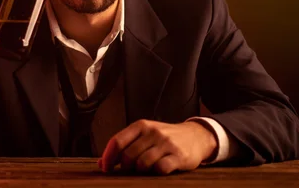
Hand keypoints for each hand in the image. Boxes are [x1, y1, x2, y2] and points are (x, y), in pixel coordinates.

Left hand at [98, 120, 217, 174]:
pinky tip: (158, 170)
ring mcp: (166, 144)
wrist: (196, 136)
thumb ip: (124, 146)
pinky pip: (160, 169)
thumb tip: (102, 162)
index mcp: (141, 126)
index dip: (108, 157)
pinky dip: (156, 172)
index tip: (105, 168)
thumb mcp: (144, 135)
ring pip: (143, 163)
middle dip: (125, 166)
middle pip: (128, 155)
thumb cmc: (164, 138)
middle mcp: (153, 132)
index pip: (117, 141)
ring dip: (140, 171)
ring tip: (145, 169)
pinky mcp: (179, 156)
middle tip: (130, 170)